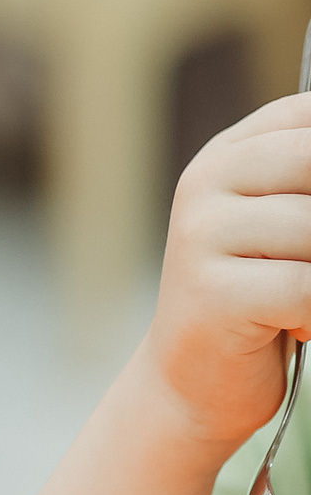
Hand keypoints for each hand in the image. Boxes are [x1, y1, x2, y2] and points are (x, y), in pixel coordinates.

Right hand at [151, 94, 310, 449]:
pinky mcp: (210, 292)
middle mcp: (206, 181)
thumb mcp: (290, 225)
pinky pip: (305, 288)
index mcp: (231, 153)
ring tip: (307, 301)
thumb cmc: (263, 298)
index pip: (307, 115)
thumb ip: (309, 188)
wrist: (195, 379)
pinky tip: (302, 327)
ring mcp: (200, 234)